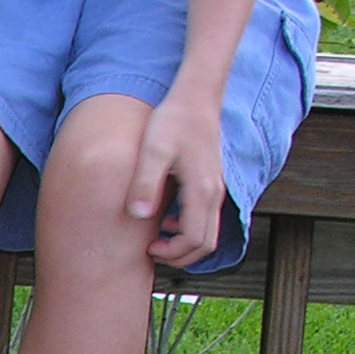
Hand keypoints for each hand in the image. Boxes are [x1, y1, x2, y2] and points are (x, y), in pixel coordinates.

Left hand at [127, 90, 228, 267]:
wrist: (195, 97)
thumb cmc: (172, 121)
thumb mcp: (153, 150)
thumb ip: (145, 182)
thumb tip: (138, 216)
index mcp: (201, 190)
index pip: (195, 239)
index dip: (173, 252)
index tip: (148, 248)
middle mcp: (214, 193)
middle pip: (207, 243)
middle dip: (181, 256)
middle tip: (152, 251)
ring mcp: (215, 188)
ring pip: (209, 233)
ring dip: (185, 244)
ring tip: (156, 239)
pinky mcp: (211, 183)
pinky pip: (206, 218)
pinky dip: (188, 229)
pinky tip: (165, 219)